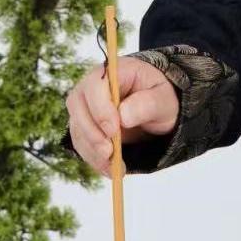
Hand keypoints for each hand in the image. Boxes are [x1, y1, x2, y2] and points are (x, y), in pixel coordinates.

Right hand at [65, 56, 179, 176]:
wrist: (156, 107)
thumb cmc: (160, 96)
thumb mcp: (163, 99)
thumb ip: (147, 104)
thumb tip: (123, 115)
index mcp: (114, 71)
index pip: (95, 84)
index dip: (100, 108)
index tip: (114, 130)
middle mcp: (93, 85)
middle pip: (78, 105)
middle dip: (92, 132)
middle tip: (109, 153)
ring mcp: (85, 106)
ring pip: (77, 128)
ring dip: (92, 150)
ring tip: (114, 167)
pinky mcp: (84, 125)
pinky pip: (81, 143)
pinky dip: (94, 159)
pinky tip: (110, 169)